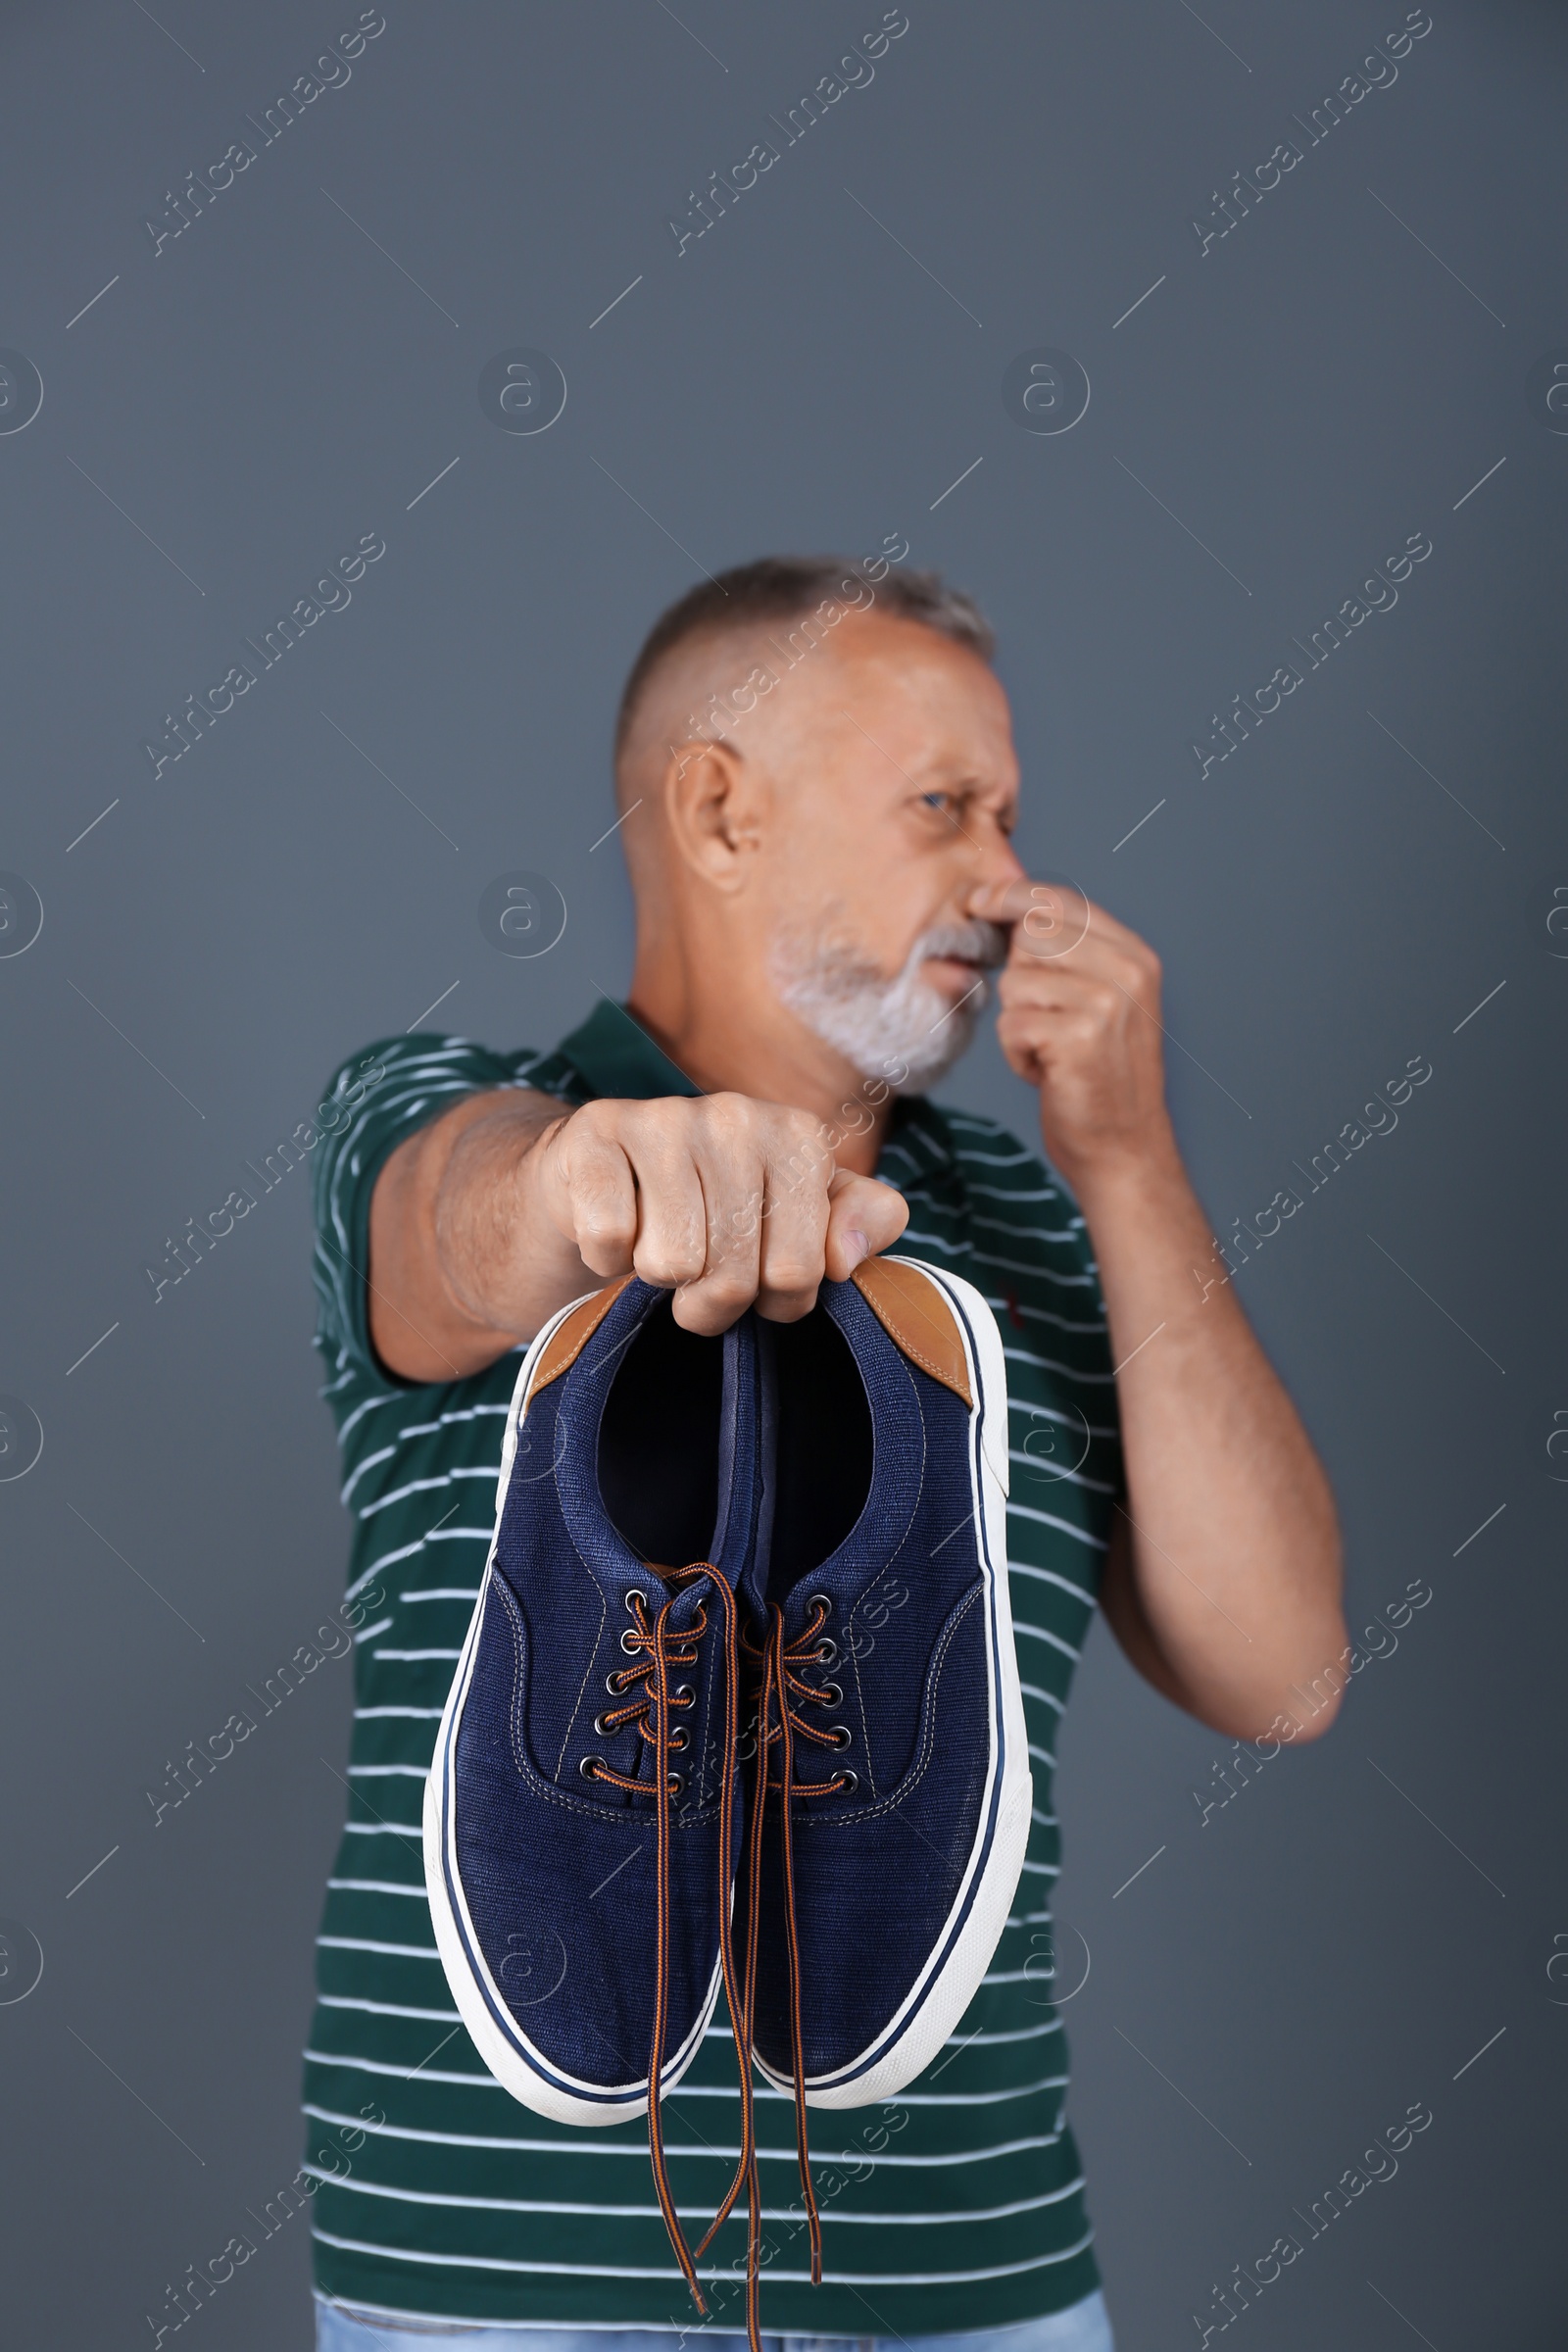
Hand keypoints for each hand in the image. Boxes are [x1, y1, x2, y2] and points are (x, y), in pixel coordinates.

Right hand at [531, 1094, 908, 1334]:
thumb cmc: (715, 1209)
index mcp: (798, 1136)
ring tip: (657, 1247)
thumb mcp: (802, 1218)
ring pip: (670, 1264)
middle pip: (733, 1276)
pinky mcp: (594, 1132)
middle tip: (698, 1277)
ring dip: (658, 1280)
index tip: (758, 1277)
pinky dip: (605, 1256)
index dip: (774, 1301)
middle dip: (711, 1303)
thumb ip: (860, 1224)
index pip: (798, 1273)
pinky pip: (610, 1240)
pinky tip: (616, 1227)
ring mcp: (663, 1117)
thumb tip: (843, 1258)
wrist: (602, 1178)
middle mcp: (735, 1115)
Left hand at [966, 880, 1174, 1188]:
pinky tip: (1047, 1072)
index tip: (977, 901)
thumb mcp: (1099, 1002)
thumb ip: (1069, 954)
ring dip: (1017, 1022)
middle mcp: (1128, 972)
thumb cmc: (1098, 1076)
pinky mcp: (1080, 1037)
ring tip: (1050, 1051)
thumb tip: (1006, 905)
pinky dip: (1017, 1054)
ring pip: (1015, 982)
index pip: (1061, 900)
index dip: (1011, 897)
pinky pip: (1012, 1024)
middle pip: (1031, 935)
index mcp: (1135, 956)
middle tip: (1045, 1019)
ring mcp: (1107, 1003)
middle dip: (1019, 977)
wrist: (1123, 1149)